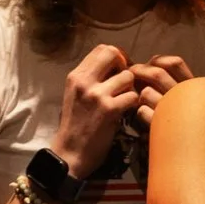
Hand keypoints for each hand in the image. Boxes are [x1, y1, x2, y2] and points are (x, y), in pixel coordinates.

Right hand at [48, 44, 142, 179]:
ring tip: (126, 100)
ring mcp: (97, 95)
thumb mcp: (75, 96)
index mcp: (75, 76)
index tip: (119, 69)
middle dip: (126, 65)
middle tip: (127, 81)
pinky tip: (128, 112)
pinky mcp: (109, 110)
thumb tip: (115, 66)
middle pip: (114, 54)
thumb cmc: (75, 126)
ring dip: (131, 88)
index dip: (116, 56)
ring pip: (128, 76)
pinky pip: (133, 96)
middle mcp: (84, 81)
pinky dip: (134, 104)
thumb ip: (91, 79)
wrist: (70, 154)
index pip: (101, 49)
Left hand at [130, 54, 193, 128]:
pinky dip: (138, 112)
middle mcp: (184, 98)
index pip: (175, 63)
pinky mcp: (161, 127)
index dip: (158, 60)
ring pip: (146, 92)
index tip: (149, 64)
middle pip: (157, 74)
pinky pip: (142, 111)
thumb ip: (169, 81)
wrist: (190, 153)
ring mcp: (173, 112)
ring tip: (139, 101)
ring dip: (138, 95)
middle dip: (139, 71)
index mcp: (192, 88)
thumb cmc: (184, 122)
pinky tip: (142, 117)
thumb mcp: (182, 99)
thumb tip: (147, 65)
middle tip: (130, 74)